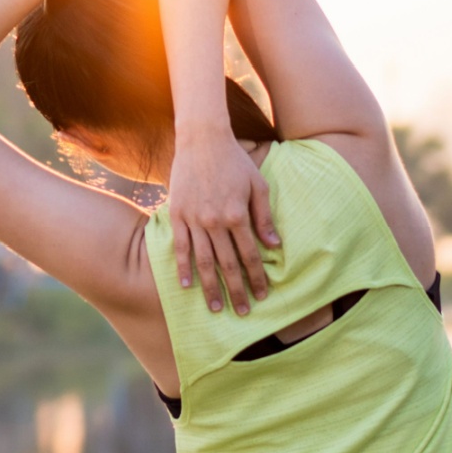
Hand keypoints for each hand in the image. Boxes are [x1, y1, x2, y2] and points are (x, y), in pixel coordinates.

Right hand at [169, 131, 279, 313]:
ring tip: (216, 308)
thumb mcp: (258, 185)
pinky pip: (181, 247)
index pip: (250, 255)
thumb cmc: (235, 160)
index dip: (257, 277)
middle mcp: (215, 222)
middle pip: (227, 264)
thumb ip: (264, 217)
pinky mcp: (177, 215)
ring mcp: (194, 220)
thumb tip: (274, 246)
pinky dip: (183, 268)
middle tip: (242, 312)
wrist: (202, 140)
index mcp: (238, 215)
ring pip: (203, 262)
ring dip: (210, 287)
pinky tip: (186, 286)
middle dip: (236, 291)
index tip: (262, 296)